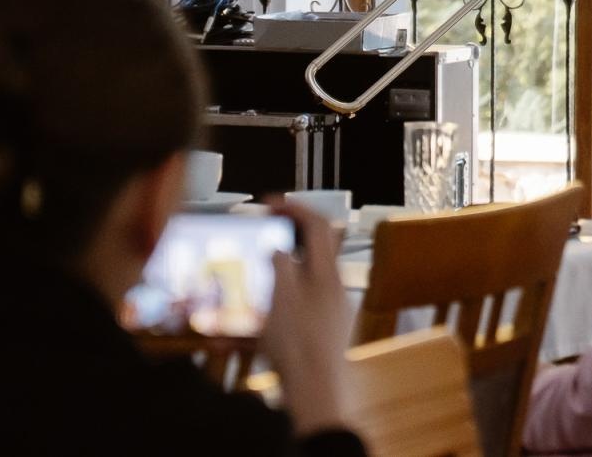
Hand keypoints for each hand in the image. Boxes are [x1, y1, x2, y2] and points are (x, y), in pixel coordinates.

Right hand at [260, 202, 354, 437]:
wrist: (316, 389)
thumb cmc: (298, 345)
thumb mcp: (281, 300)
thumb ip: (281, 267)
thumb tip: (279, 246)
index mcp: (326, 273)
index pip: (318, 225)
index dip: (296, 207)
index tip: (271, 202)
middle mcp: (334, 285)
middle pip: (317, 246)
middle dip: (292, 232)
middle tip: (266, 228)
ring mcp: (332, 306)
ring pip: (308, 272)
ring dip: (284, 265)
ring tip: (257, 270)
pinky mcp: (325, 326)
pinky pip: (304, 299)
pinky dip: (284, 293)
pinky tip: (264, 307)